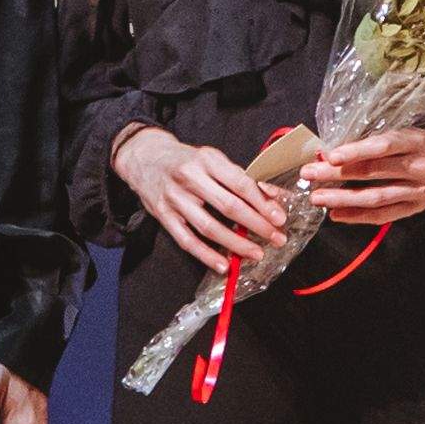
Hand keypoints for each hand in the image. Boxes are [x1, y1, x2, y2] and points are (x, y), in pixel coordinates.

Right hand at [117, 128, 298, 278]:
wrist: (144, 158)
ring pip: (208, 227)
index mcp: (207, 160)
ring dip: (235, 244)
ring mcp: (174, 198)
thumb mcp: (212, 159)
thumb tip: (271, 196)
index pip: (240, 183)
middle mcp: (190, 178)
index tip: (279, 217)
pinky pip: (186, 240)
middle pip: (228, 206)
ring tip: (256, 253)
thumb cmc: (186, 160)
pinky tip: (223, 265)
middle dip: (256, 225)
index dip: (262, 202)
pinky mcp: (163, 216)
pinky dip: (206, 255)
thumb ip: (239, 176)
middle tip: (276, 238)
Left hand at [303, 122, 424, 227]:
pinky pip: (383, 215)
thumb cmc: (422, 143)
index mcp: (416, 141)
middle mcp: (419, 167)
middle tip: (310, 173)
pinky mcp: (416, 208)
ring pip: (375, 197)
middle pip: (373, 172)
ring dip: (343, 198)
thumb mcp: (406, 133)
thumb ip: (376, 142)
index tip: (330, 155)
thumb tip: (332, 152)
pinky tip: (336, 214)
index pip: (383, 146)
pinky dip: (358, 216)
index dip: (356, 150)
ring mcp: (418, 190)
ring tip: (318, 198)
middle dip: (337, 174)